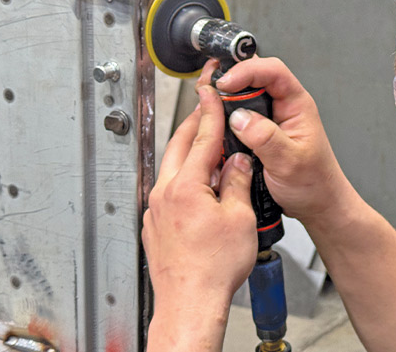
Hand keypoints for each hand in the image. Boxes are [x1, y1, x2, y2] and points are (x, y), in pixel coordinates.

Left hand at [142, 84, 256, 350]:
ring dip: (190, 152)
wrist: (190, 303)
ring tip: (210, 148)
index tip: (212, 92)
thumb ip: (236, 182)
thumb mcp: (239, 217)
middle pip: (179, 146)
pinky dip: (185, 178)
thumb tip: (237, 161)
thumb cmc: (213, 268)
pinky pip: (169, 190)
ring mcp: (156, 210)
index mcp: (186, 186)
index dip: (211, 111)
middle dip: (195, 125)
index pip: (201, 138)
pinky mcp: (156, 225)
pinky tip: (201, 187)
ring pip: (172, 168)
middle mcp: (164, 193)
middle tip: (207, 108)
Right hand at [208, 57, 350, 226]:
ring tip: (205, 102)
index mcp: (297, 105)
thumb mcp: (290, 161)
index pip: (273, 71)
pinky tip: (211, 122)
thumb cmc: (314, 183)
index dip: (247, 71)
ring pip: (242, 95)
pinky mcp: (258, 133)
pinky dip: (222, 116)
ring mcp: (269, 119)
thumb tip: (239, 118)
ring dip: (223, 97)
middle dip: (228, 78)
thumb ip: (266, 138)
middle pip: (253, 76)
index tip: (225, 84)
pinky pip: (237, 116)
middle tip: (207, 87)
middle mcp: (282, 107)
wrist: (317, 205)